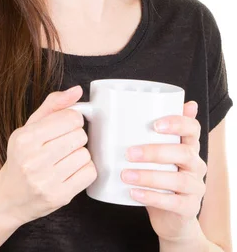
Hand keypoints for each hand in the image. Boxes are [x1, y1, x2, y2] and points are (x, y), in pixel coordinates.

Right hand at [0, 85, 97, 226]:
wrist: (10, 196)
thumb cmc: (22, 157)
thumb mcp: (30, 127)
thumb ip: (53, 105)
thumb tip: (77, 90)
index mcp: (25, 138)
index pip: (70, 118)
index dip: (72, 119)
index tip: (66, 125)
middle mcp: (34, 160)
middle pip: (80, 136)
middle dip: (75, 137)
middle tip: (64, 143)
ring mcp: (47, 181)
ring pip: (85, 154)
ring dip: (80, 154)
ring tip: (65, 158)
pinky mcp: (60, 196)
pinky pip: (89, 173)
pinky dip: (85, 170)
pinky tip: (71, 170)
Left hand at [121, 101, 206, 242]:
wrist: (170, 218)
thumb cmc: (160, 178)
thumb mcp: (157, 155)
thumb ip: (149, 133)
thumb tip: (131, 105)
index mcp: (189, 146)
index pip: (193, 128)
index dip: (177, 123)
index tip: (155, 124)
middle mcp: (197, 165)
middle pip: (183, 153)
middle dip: (154, 151)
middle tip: (129, 153)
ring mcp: (195, 187)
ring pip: (178, 179)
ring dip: (149, 176)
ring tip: (126, 175)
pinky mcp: (189, 208)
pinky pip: (173, 202)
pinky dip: (152, 197)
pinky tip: (134, 193)